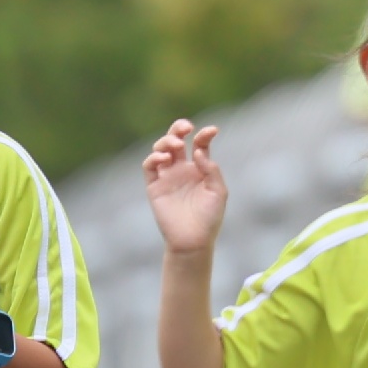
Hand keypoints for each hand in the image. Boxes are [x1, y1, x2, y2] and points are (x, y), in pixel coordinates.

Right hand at [141, 120, 225, 251]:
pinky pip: (149, 167)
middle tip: (185, 127)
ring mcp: (167, 177)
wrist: (193, 240)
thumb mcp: (218, 192)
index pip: (199, 144)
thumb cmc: (209, 218)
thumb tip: (198, 152)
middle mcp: (182, 170)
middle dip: (178, 129)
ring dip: (166, 141)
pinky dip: (154, 158)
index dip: (204, 134)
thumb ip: (211, 170)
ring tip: (176, 146)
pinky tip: (165, 159)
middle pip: (176, 141)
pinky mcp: (154, 187)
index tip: (211, 131)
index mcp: (199, 169)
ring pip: (161, 149)